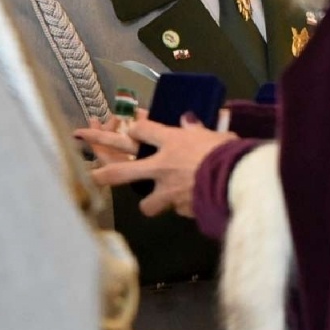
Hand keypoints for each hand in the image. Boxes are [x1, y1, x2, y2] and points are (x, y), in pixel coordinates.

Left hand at [78, 115, 236, 218]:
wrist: (237, 180)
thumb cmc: (227, 151)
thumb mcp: (213, 134)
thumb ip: (197, 129)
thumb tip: (187, 119)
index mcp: (170, 141)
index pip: (139, 131)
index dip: (134, 129)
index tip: (132, 129)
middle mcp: (161, 166)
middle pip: (121, 170)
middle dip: (103, 173)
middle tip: (92, 177)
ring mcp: (168, 191)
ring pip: (146, 203)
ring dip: (150, 203)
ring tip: (154, 203)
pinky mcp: (180, 210)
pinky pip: (177, 210)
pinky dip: (183, 207)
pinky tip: (194, 204)